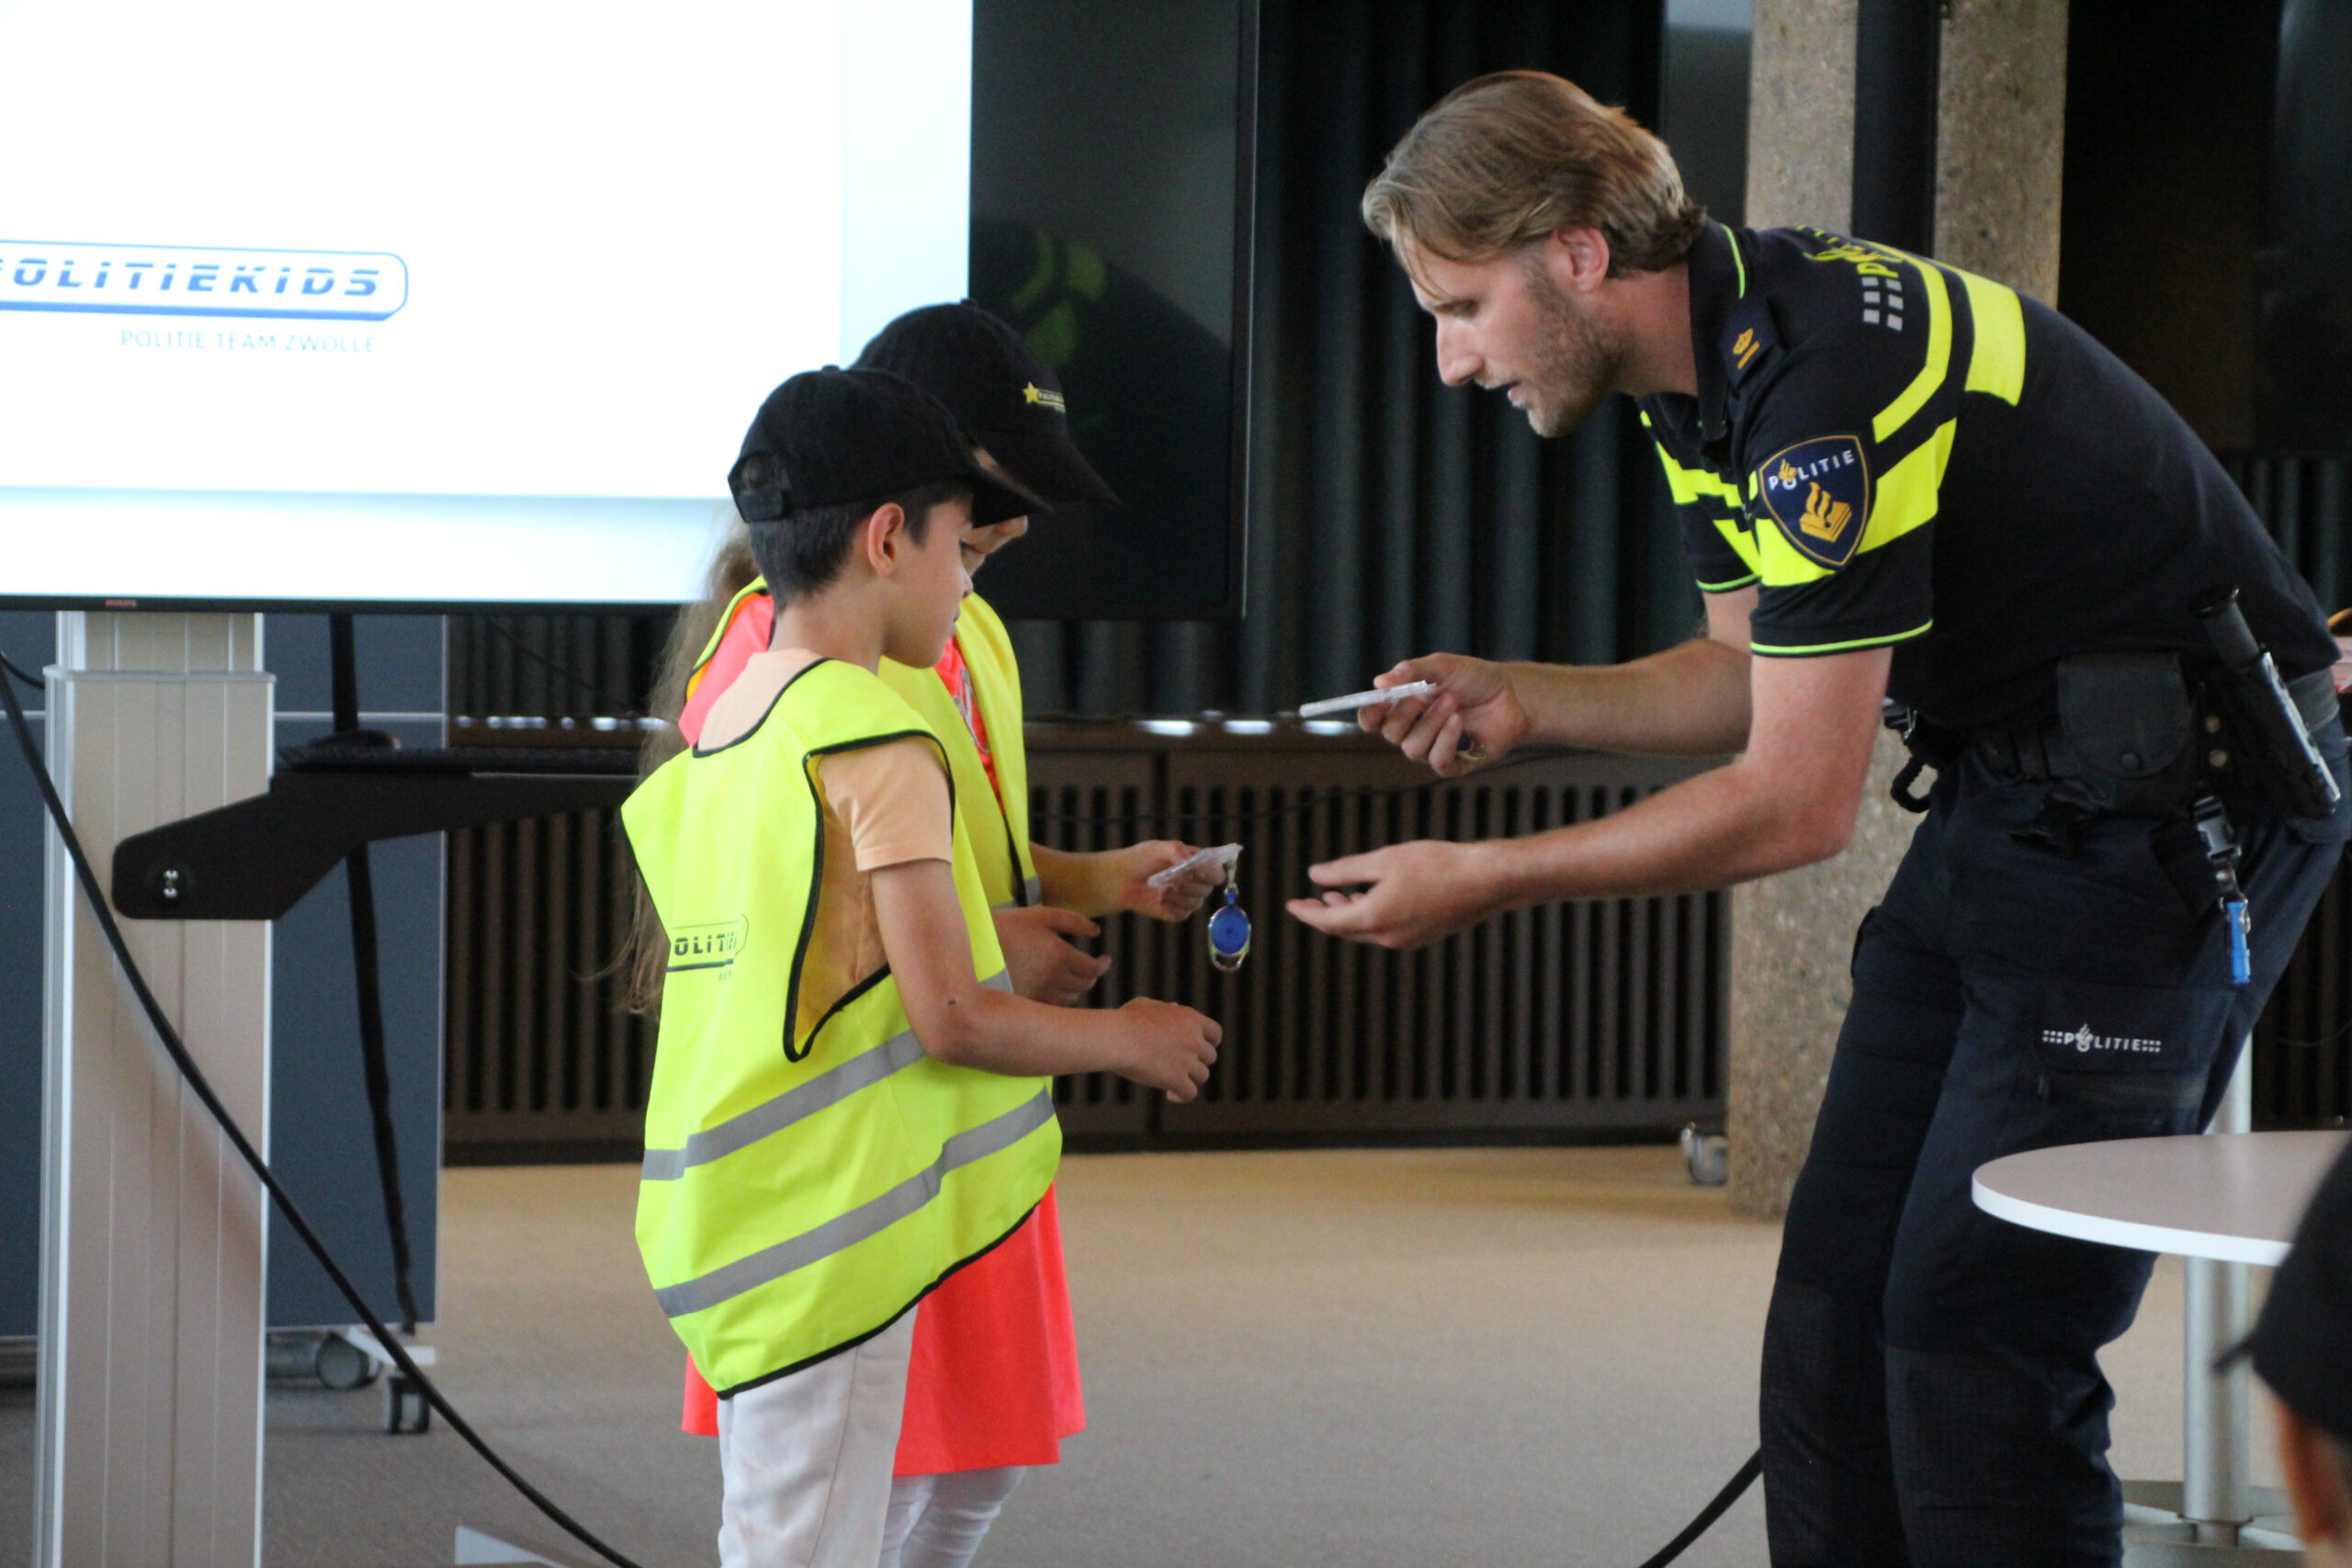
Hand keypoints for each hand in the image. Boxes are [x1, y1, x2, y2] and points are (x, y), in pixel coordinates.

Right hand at [994, 905, 1111, 1006]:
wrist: (973, 946)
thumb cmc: (1009, 926)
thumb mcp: (1041, 915)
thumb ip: (1073, 921)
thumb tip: (1097, 932)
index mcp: (1059, 955)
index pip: (1093, 969)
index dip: (1103, 965)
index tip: (1105, 959)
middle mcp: (1052, 979)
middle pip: (1084, 985)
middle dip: (1091, 975)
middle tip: (1090, 967)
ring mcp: (1038, 994)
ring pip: (1070, 999)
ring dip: (1077, 988)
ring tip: (1074, 977)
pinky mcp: (1026, 1002)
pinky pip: (1053, 1007)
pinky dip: (1060, 1000)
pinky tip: (1056, 989)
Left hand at [1112, 840, 1225, 920]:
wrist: (1122, 879)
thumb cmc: (1141, 859)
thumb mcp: (1157, 848)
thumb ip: (1176, 851)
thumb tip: (1189, 862)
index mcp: (1197, 863)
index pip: (1217, 871)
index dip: (1211, 872)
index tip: (1196, 870)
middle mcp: (1196, 881)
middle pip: (1209, 889)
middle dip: (1191, 884)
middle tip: (1174, 879)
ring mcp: (1187, 898)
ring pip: (1196, 903)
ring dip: (1179, 895)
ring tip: (1162, 887)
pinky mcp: (1177, 912)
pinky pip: (1182, 914)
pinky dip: (1170, 906)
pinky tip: (1158, 898)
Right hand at [1113, 996, 1220, 1101]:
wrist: (1116, 1038)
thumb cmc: (1126, 1020)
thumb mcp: (1147, 1005)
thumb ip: (1166, 1008)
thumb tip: (1175, 1007)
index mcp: (1191, 1019)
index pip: (1215, 1033)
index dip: (1210, 1043)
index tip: (1200, 1049)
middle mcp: (1194, 1040)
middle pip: (1210, 1057)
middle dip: (1196, 1061)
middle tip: (1180, 1066)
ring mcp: (1187, 1060)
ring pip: (1202, 1076)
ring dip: (1189, 1079)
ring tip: (1172, 1081)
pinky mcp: (1176, 1079)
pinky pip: (1190, 1094)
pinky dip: (1181, 1096)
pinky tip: (1170, 1094)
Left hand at [1284, 839, 1500, 949]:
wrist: (1484, 881)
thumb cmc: (1436, 866)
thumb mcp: (1383, 860)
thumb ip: (1345, 870)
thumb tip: (1314, 875)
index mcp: (1373, 918)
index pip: (1327, 921)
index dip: (1306, 913)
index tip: (1292, 905)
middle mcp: (1386, 937)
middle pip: (1345, 930)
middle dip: (1324, 915)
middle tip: (1308, 902)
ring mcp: (1405, 940)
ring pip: (1366, 930)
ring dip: (1348, 914)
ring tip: (1336, 896)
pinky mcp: (1422, 936)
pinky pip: (1385, 930)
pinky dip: (1370, 916)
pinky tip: (1371, 898)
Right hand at [1358, 654, 1528, 776]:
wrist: (1513, 694)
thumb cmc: (1475, 678)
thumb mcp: (1442, 666)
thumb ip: (1411, 671)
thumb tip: (1379, 682)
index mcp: (1404, 707)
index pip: (1373, 719)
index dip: (1370, 714)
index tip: (1380, 701)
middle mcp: (1415, 730)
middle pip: (1390, 734)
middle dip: (1406, 714)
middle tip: (1423, 695)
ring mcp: (1434, 748)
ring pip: (1413, 749)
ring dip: (1431, 724)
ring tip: (1453, 703)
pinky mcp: (1455, 764)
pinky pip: (1438, 763)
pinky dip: (1446, 742)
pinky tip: (1460, 722)